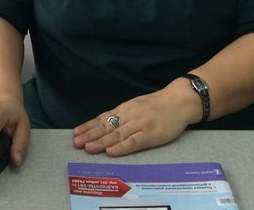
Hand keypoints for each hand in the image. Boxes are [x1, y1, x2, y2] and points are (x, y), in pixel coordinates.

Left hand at [72, 82, 200, 156]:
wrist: (178, 101)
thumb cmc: (157, 106)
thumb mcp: (136, 106)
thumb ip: (122, 115)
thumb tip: (105, 124)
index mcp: (124, 109)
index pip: (102, 118)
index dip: (88, 126)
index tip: (75, 133)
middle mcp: (129, 116)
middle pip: (106, 127)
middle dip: (90, 135)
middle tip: (76, 142)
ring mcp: (139, 125)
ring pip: (117, 134)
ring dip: (101, 142)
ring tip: (88, 148)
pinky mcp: (151, 134)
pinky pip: (134, 142)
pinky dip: (121, 147)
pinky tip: (111, 151)